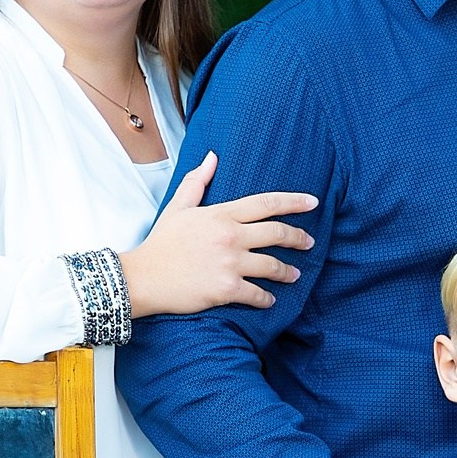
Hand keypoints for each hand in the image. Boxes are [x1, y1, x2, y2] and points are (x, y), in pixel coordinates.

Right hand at [121, 153, 318, 317]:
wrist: (143, 278)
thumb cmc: (161, 243)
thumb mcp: (178, 207)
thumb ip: (197, 182)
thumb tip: (212, 157)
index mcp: (221, 214)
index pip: (266, 203)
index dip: (294, 202)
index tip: (313, 202)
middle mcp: (230, 236)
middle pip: (277, 234)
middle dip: (299, 238)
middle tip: (309, 243)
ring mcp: (230, 263)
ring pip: (273, 266)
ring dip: (288, 272)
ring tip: (294, 275)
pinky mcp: (226, 289)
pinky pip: (257, 294)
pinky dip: (267, 298)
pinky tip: (270, 299)